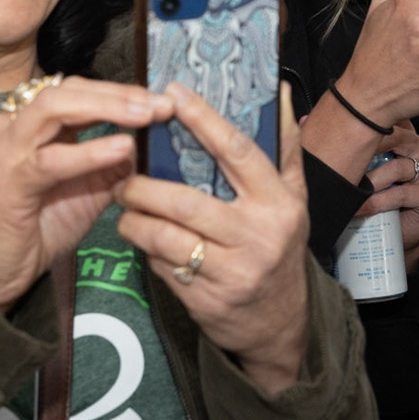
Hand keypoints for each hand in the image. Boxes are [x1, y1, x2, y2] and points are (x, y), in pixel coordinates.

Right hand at [0, 79, 173, 309]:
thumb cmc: (36, 230)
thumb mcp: (84, 191)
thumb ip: (110, 165)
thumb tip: (144, 143)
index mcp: (27, 125)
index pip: (75, 91)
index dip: (118, 92)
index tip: (159, 101)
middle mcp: (9, 127)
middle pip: (65, 90)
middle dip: (117, 94)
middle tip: (160, 104)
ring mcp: (3, 150)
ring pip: (53, 108)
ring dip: (105, 108)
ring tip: (144, 116)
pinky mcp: (5, 180)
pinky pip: (50, 159)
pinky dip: (89, 151)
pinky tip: (121, 148)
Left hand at [116, 83, 310, 395]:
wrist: (279, 325)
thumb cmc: (281, 249)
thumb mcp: (295, 201)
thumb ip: (285, 150)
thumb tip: (278, 94)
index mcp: (278, 203)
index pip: (236, 152)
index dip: (202, 120)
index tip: (173, 94)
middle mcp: (257, 236)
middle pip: (185, 201)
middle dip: (144, 186)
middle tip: (122, 174)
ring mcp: (231, 272)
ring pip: (164, 237)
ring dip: (134, 219)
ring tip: (122, 204)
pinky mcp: (205, 300)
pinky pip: (162, 267)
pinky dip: (145, 249)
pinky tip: (142, 237)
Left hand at [353, 124, 418, 270]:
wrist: (399, 233)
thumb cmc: (380, 197)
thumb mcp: (361, 166)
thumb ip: (342, 143)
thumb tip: (304, 121)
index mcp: (406, 135)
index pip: (387, 120)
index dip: (363, 124)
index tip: (339, 130)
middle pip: (393, 138)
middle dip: (365, 148)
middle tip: (342, 159)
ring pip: (395, 167)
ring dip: (368, 182)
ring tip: (350, 190)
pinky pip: (400, 193)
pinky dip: (377, 202)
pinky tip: (361, 207)